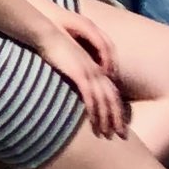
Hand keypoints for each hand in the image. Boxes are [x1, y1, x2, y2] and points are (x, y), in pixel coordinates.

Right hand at [40, 19, 127, 139]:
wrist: (47, 33)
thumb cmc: (55, 47)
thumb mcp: (70, 62)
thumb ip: (76, 75)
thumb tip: (77, 90)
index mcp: (96, 68)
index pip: (112, 92)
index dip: (117, 110)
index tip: (119, 125)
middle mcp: (97, 71)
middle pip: (113, 99)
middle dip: (118, 119)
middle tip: (121, 136)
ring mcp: (89, 72)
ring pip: (103, 100)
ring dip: (106, 119)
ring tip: (106, 135)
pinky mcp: (79, 74)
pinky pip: (90, 96)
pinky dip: (94, 111)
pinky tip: (94, 123)